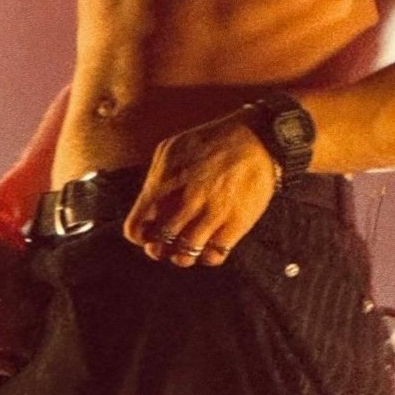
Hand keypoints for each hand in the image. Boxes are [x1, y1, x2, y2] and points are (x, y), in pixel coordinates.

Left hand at [123, 110, 276, 267]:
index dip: (139, 236)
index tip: (146, 236)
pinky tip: (207, 247)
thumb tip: (146, 209)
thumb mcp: (173, 148)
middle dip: (159, 249)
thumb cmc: (212, 141)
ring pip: (185, 254)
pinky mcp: (237, 222)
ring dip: (181, 257)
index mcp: (166, 179)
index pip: (137, 225)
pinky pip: (213, 256)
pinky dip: (206, 257)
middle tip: (164, 246)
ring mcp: (213, 212)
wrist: (258, 137)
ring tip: (185, 250)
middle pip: (161, 243)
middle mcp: (188, 198)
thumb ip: (155, 177)